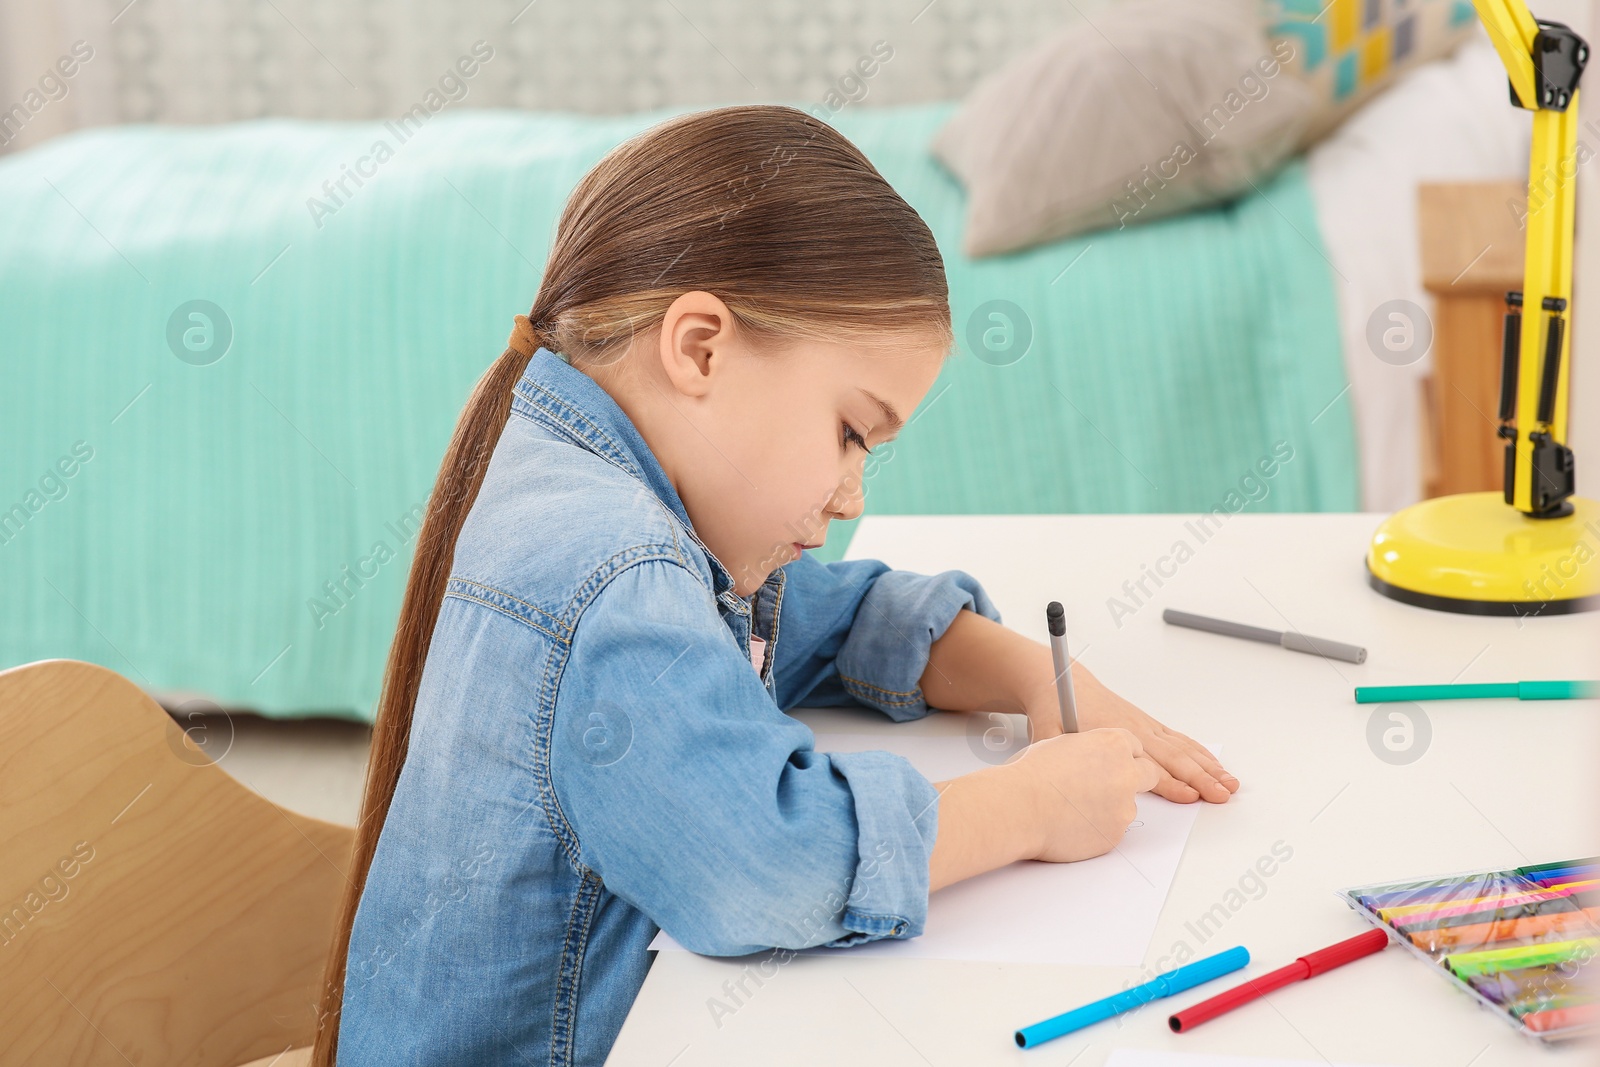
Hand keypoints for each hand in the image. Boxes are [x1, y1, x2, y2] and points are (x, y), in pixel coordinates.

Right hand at [1009, 727, 1162, 862]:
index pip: (1134, 746)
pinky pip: (1111, 830)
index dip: (1121, 755)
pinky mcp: (1116, 835)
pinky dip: (1097, 829)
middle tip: (1107, 786)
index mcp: (1112, 744)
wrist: (1021, 809)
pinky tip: (1070, 824)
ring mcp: (1124, 807)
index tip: (1111, 762)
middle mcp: (1126, 773)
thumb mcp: (1059, 746)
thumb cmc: (1031, 776)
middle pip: (1148, 774)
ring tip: (1073, 808)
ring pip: (1127, 806)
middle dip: (1132, 779)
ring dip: (1110, 807)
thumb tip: (1088, 760)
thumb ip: (1086, 752)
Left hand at [1021, 649, 1238, 804]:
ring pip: (1183, 747)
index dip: (1172, 783)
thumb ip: (1058, 757)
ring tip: (1229, 782)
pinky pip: (1179, 738)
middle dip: (1203, 777)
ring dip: (1208, 765)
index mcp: (1115, 734)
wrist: (1060, 682)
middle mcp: (1135, 728)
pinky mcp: (1146, 722)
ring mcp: (1144, 724)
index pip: (1150, 765)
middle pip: (1176, 757)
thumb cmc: (1055, 710)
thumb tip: (1060, 780)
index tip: (1192, 797)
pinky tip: (1212, 763)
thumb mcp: (1048, 736)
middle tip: (1223, 794)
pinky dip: (1199, 751)